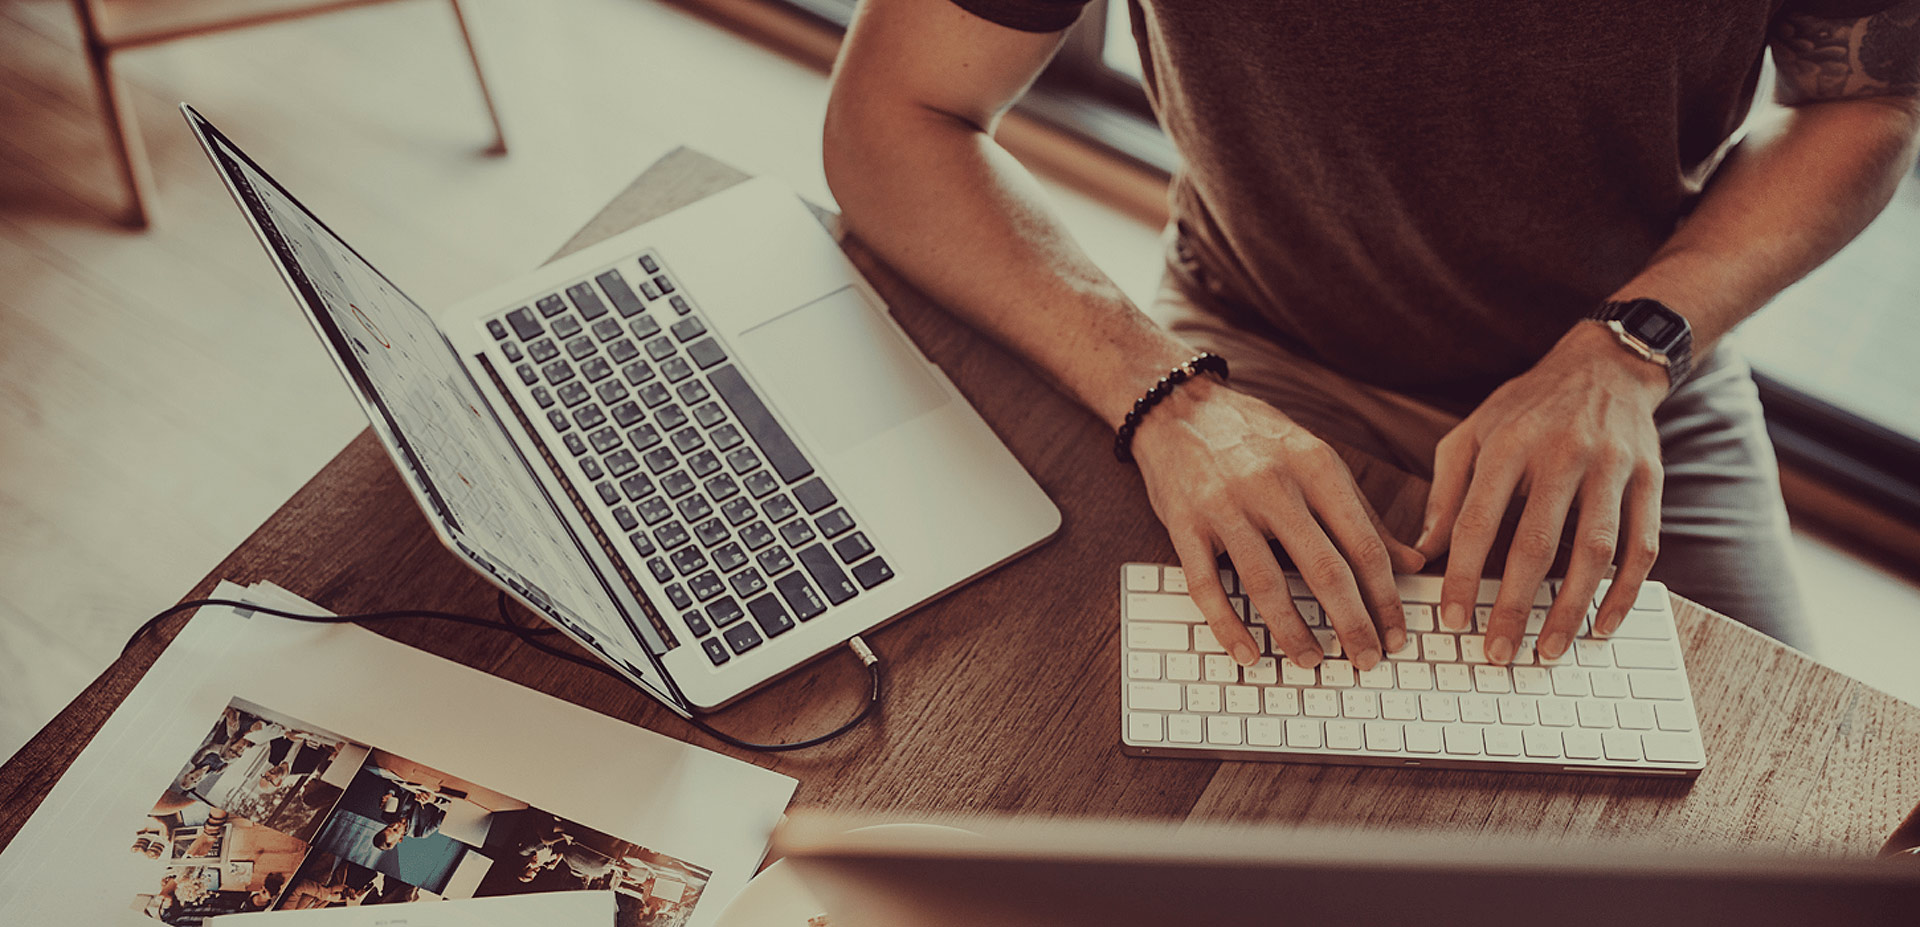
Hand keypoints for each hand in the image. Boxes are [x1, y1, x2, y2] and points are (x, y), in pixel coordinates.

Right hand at [1132, 375, 1424, 669]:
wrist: (1176, 405)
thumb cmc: (1253, 436)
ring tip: (1312, 662)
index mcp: (1314, 466)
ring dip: (1293, 632)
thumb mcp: (1315, 459)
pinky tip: (1247, 652)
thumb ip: (1362, 513)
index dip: (1385, 597)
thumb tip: (1412, 562)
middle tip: (1366, 660)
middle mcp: (1272, 484)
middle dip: (1352, 623)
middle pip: (1323, 569)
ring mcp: (1224, 505)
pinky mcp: (1184, 524)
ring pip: (1265, 584)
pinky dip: (1228, 625)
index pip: (1363, 544)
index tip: (1396, 634)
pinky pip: (1206, 585)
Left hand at [1415, 322, 1667, 663]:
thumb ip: (1446, 490)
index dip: (1462, 574)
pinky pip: (1642, 546)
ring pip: (1594, 552)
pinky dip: (1625, 591)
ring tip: (1548, 650)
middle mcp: (1562, 454)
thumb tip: (1424, 551)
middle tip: (1498, 654)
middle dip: (1514, 606)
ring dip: (1571, 608)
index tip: (1452, 620)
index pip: (1477, 520)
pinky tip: (1604, 624)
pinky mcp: (1650, 479)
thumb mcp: (1472, 432)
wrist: (1606, 364)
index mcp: (1509, 443)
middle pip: (1536, 544)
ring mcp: (1612, 467)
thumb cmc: (1526, 406)